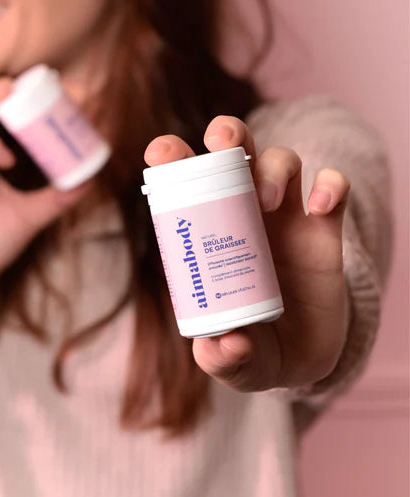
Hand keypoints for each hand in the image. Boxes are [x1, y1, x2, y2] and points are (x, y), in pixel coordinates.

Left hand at [144, 115, 350, 392]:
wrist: (307, 358)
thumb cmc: (256, 348)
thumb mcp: (237, 362)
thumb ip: (223, 359)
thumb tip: (223, 346)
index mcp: (208, 231)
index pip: (185, 181)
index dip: (172, 157)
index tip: (161, 154)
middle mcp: (244, 212)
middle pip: (235, 151)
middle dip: (227, 134)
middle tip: (221, 145)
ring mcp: (287, 216)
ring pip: (281, 160)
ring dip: (272, 167)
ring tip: (269, 201)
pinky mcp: (325, 228)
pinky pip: (334, 187)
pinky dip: (330, 185)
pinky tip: (321, 207)